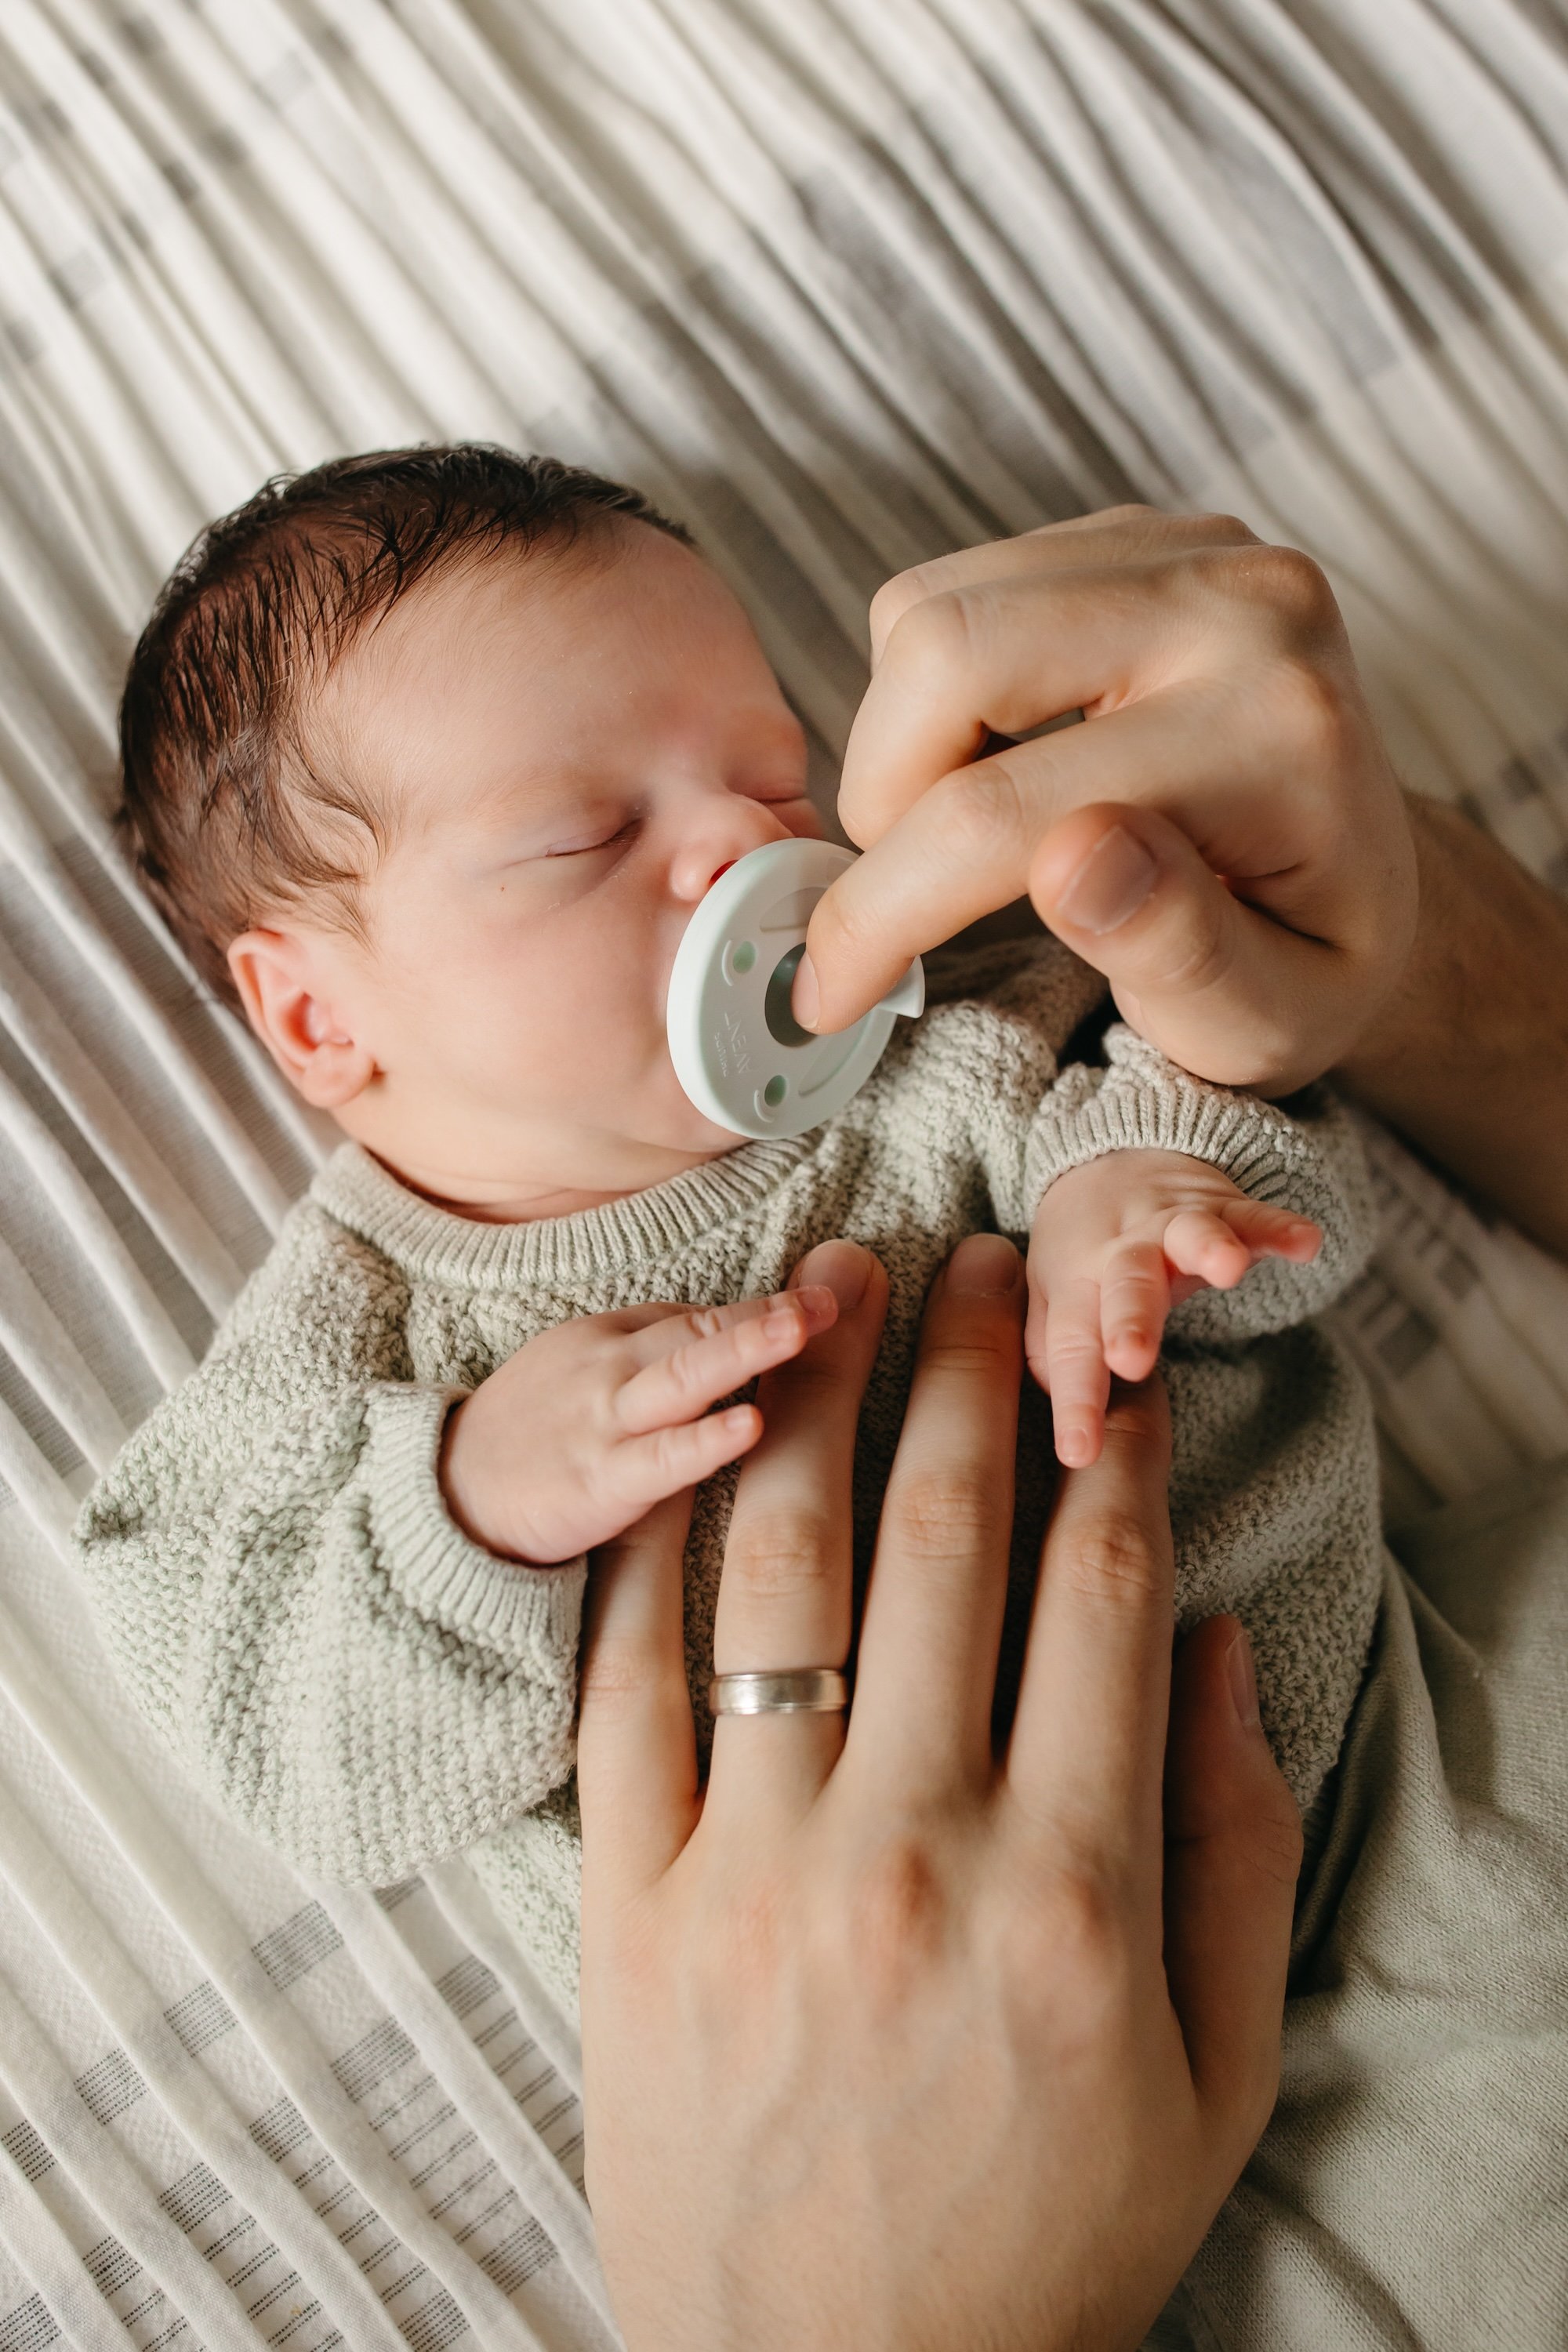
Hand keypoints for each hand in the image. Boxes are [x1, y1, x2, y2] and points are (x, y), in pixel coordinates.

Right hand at [439, 1284, 838, 1561]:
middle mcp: (612, 1368)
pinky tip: (749, 1425)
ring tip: (802, 1329)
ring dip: (743, 1348)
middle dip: (768, 1313)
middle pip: (697, 1331)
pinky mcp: (598, 1480)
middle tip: (832, 1296)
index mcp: (611, 1339)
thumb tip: (735, 1329)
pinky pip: (659, 1458)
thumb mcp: (585, 1369)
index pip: (697, 1315)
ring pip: (682, 1377)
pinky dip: (704, 1440)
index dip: (763, 1305)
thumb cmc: (529, 1431)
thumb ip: (657, 1350)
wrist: (446, 1496)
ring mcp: (606, 1422)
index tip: (829, 1292)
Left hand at [577, 1233, 1301, 2351]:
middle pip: (943, 1539)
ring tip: (832, 1289)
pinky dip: (656, 1547)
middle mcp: (910, 1856)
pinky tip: (685, 1444)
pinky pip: (630, 1683)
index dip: (1112, 1454)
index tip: (1110, 1375)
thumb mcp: (1213, 2070)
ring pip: (781, 1569)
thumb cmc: (1053, 2235)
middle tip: (973, 1264)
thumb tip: (1200, 1636)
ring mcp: (752, 1875)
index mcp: (1071, 1892)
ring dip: (813, 1400)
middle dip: (965, 1368)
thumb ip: (1230, 1843)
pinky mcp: (630, 1912)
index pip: (1100, 1594)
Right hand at [794, 506, 1417, 1093]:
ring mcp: (1187, 547)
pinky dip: (936, 695)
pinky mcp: (1136, 535)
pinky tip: (1002, 767)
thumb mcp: (1264, 1024)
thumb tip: (1076, 859)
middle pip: (948, 654)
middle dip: (881, 794)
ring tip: (968, 834)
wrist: (1371, 873)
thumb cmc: (1306, 967)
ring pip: (930, 610)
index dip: (881, 911)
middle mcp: (1240, 604)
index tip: (830, 991)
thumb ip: (1180, 956)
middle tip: (914, 894)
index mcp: (1278, 736)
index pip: (1005, 811)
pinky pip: (958, 589)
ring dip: (902, 743)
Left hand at [1029, 1150, 1321, 1465]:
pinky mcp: (1224, 1206)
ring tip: (1231, 1269)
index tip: (1078, 1453)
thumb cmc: (1081, 1261)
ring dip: (1210, 1248)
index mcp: (1075, 1286)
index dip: (1075, 1400)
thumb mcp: (1053, 1306)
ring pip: (1190, 1234)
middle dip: (1131, 1323)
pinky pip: (1255, 1214)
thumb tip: (1065, 1428)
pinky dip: (1279, 1227)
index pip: (1071, 1348)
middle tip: (1131, 1361)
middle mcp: (1122, 1252)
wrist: (1107, 1166)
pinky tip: (1306, 1242)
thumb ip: (1053, 1359)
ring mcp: (1174, 1225)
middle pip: (1126, 1288)